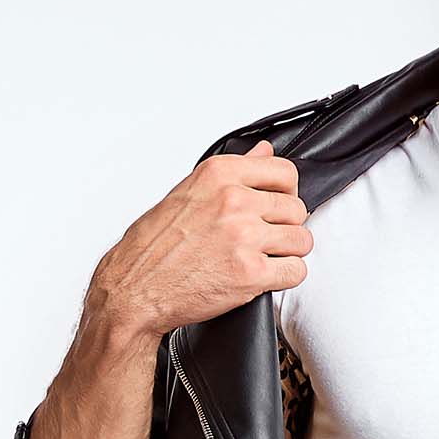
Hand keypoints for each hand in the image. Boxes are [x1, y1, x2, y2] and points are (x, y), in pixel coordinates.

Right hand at [89, 140, 312, 344]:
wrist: (136, 287)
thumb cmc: (155, 245)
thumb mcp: (190, 191)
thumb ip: (233, 173)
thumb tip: (264, 151)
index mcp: (220, 175)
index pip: (285, 173)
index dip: (287, 192)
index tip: (277, 205)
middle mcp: (234, 201)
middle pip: (296, 208)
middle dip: (286, 226)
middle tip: (266, 239)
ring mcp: (245, 237)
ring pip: (302, 240)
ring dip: (289, 252)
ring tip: (265, 258)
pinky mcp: (251, 273)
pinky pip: (295, 271)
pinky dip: (285, 277)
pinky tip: (264, 276)